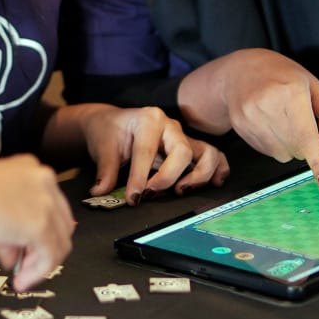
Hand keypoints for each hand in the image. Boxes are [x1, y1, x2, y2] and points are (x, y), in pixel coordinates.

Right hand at [0, 155, 74, 292]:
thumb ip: (9, 229)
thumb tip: (15, 256)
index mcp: (29, 168)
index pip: (51, 205)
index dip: (42, 232)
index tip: (31, 248)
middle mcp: (43, 180)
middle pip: (60, 224)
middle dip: (43, 249)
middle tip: (26, 266)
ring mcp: (44, 202)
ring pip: (59, 242)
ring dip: (40, 265)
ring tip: (22, 277)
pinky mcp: (40, 225)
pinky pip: (49, 257)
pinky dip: (36, 274)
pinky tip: (21, 281)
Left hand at [76, 104, 228, 204]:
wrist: (114, 123)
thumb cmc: (110, 131)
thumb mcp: (102, 147)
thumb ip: (105, 171)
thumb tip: (100, 192)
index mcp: (148, 120)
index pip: (146, 152)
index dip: (139, 178)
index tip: (133, 198)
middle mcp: (170, 126)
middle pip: (182, 152)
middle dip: (168, 177)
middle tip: (150, 195)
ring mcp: (183, 137)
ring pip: (206, 153)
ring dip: (199, 175)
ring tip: (181, 191)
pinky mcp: (190, 148)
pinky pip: (213, 156)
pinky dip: (218, 169)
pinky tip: (216, 183)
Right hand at [207, 49, 318, 190]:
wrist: (240, 71)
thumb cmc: (283, 77)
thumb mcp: (314, 86)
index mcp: (291, 92)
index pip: (307, 135)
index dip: (318, 162)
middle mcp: (268, 106)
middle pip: (298, 149)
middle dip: (305, 144)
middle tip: (299, 121)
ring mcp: (251, 118)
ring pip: (283, 155)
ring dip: (290, 146)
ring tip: (282, 120)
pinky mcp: (241, 128)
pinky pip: (268, 152)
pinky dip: (275, 144)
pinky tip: (269, 124)